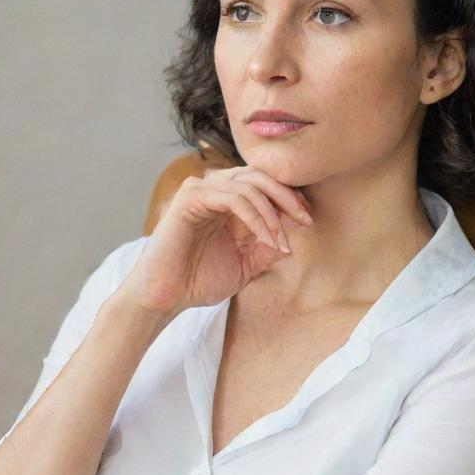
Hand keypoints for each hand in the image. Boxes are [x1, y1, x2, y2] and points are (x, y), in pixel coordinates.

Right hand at [117, 165, 313, 315]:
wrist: (166, 297)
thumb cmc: (199, 281)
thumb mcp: (246, 265)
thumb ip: (268, 247)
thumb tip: (296, 231)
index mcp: (227, 200)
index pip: (264, 184)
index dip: (289, 197)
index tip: (308, 219)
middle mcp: (214, 189)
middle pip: (260, 176)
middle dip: (287, 196)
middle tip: (306, 219)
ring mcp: (201, 189)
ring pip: (249, 185)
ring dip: (272, 213)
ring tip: (281, 241)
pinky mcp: (191, 196)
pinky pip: (234, 198)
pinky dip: (256, 217)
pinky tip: (266, 238)